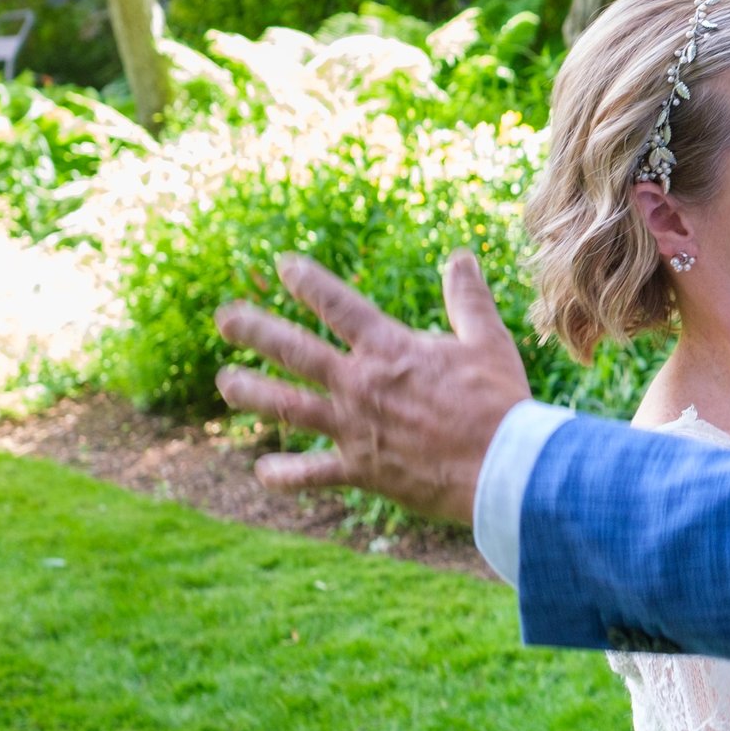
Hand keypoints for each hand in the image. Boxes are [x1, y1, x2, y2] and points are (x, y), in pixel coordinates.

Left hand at [211, 251, 530, 524]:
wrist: (503, 466)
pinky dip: (287, 474)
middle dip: (256, 331)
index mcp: (390, 350)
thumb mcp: (487, 341)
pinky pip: (314, 473)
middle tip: (225, 318)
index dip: (308, 282)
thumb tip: (460, 257)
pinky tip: (263, 471)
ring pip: (289, 407)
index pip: (339, 305)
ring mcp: (356, 427)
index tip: (283, 265)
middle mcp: (362, 384)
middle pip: (296, 351)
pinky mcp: (362, 468)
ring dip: (253, 393)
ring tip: (227, 383)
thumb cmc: (500, 401)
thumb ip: (467, 299)